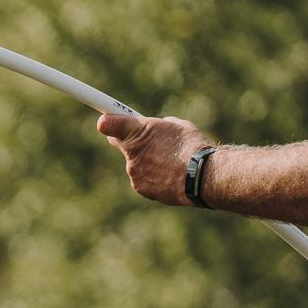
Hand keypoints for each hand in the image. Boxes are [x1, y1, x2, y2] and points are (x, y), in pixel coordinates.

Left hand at [96, 113, 210, 207]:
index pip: (108, 125)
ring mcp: (133, 172)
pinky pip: (144, 179)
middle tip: (151, 141)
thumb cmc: (192, 146)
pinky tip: (171, 175)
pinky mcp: (140, 187)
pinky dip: (154, 177)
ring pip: (136, 164)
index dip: (108, 122)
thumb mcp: (178, 125)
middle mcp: (130, 152)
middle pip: (124, 145)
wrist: (201, 175)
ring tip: (171, 162)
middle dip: (135, 143)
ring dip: (148, 162)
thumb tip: (160, 128)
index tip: (106, 120)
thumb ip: (160, 126)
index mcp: (137, 130)